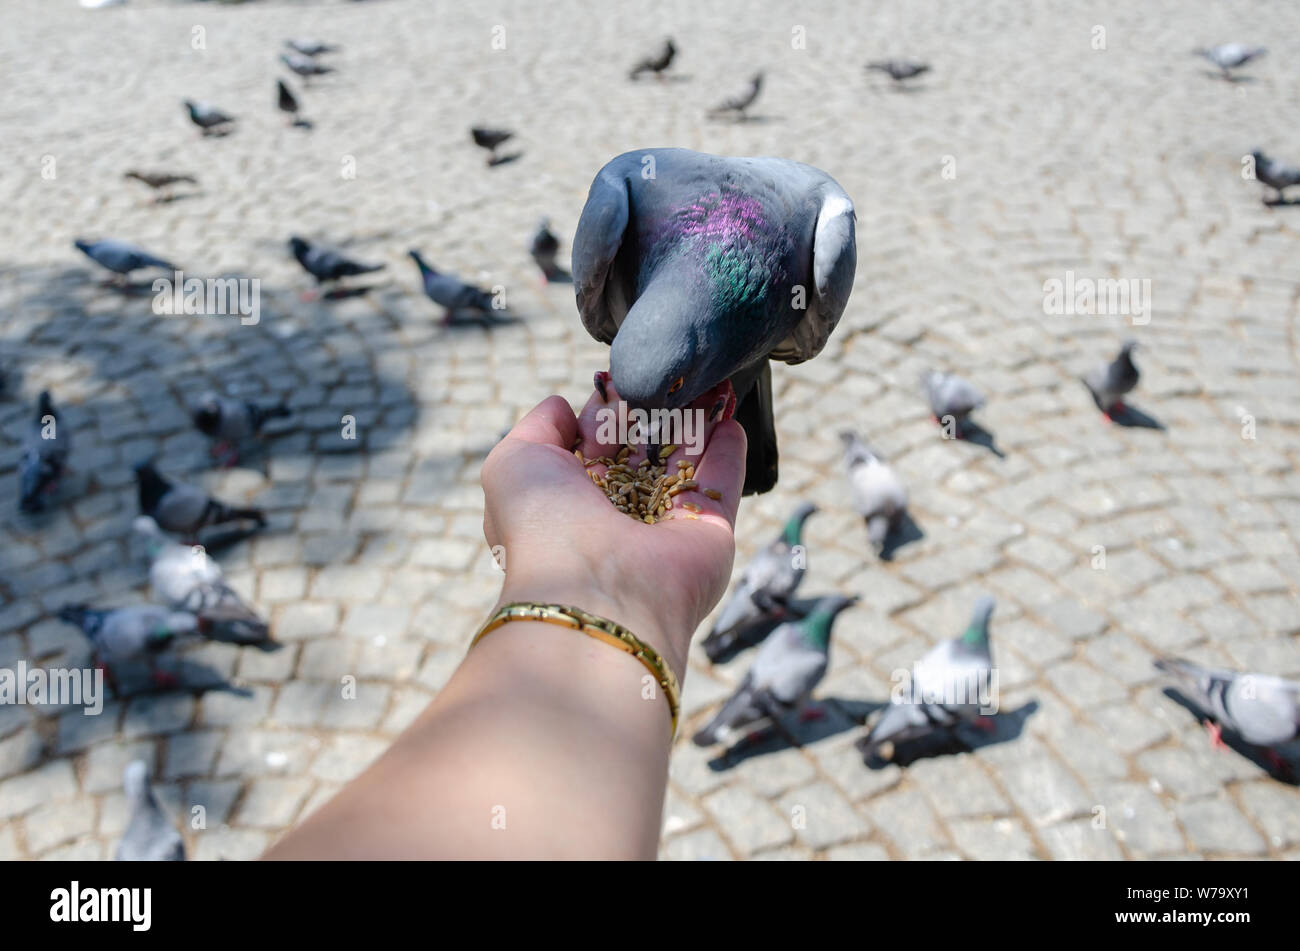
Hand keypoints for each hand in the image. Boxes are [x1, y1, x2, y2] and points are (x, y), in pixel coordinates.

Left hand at [481, 378, 746, 675]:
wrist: (596, 596)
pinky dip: (727, 451)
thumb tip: (567, 406)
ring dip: (696, 422)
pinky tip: (730, 416)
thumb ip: (538, 426)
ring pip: (683, 464)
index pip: (590, 447)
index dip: (603, 412)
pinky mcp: (708, 535)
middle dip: (653, 412)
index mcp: (568, 501)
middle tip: (668, 373)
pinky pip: (720, 486)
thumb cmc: (543, 527)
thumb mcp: (513, 462)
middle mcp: (616, 516)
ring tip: (707, 379)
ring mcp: (663, 527)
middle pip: (640, 452)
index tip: (617, 378)